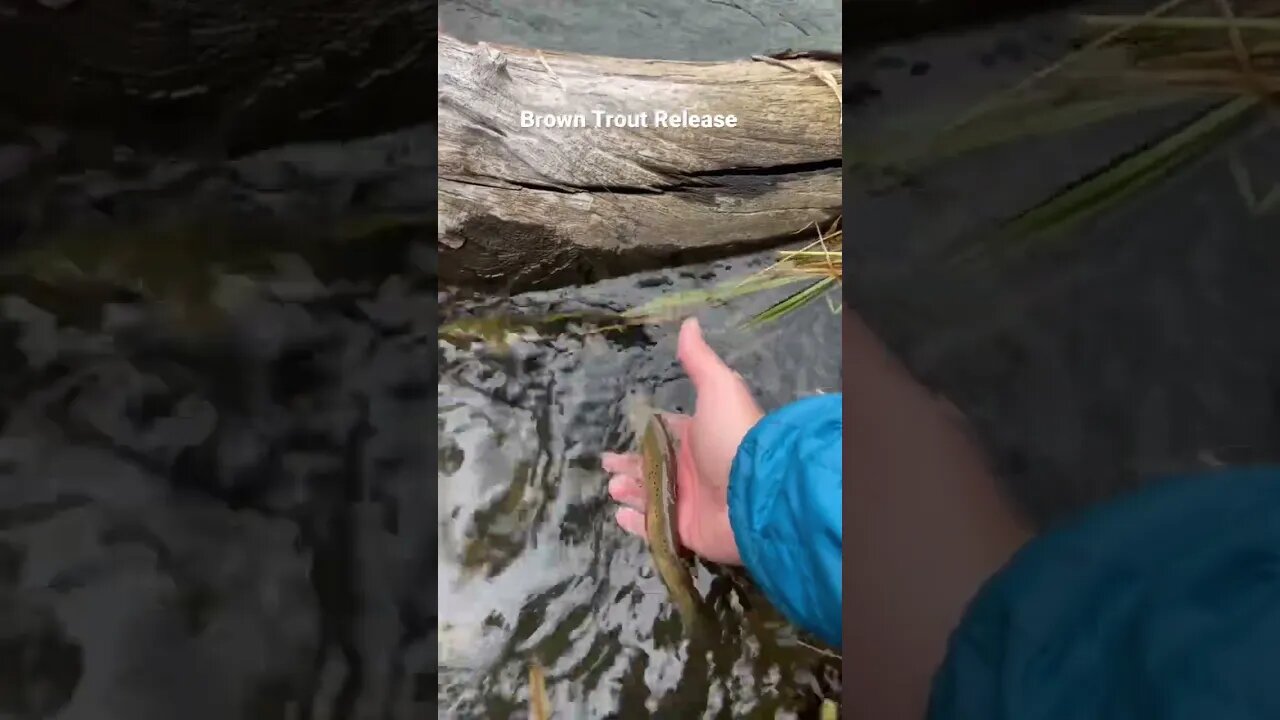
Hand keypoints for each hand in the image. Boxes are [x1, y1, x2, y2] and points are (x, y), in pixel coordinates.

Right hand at [602, 317, 763, 564]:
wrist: (756, 491)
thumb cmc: (733, 436)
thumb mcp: (718, 388)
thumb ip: (700, 360)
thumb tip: (689, 322)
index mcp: (698, 439)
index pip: (664, 437)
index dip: (643, 437)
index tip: (619, 439)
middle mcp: (693, 471)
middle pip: (653, 468)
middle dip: (628, 466)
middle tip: (608, 466)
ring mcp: (690, 503)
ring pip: (650, 497)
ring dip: (629, 491)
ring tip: (615, 486)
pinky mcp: (687, 532)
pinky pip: (655, 528)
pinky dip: (636, 523)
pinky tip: (621, 513)